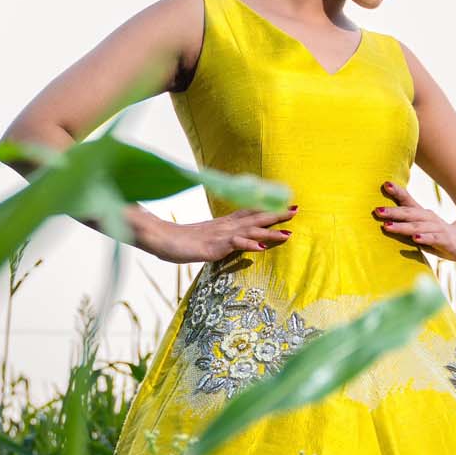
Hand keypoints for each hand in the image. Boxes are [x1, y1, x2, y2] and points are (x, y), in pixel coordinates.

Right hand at [150, 203, 298, 265]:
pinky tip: (261, 248)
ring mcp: (220, 235)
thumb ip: (221, 240)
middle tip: (296, 210)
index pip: (250, 213)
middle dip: (276, 215)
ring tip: (287, 233)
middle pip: (255, 218)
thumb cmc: (180, 240)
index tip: (286, 206)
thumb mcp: (206, 238)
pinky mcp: (213, 246)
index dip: (268, 210)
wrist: (160, 238)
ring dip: (269, 232)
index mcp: (224, 224)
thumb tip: (233, 242)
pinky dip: (248, 245)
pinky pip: (233, 244)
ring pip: (250, 232)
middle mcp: (225, 226)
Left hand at [371, 181, 455, 260]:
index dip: (398, 192)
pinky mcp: (445, 240)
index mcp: (421, 213)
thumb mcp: (421, 224)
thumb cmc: (437, 233)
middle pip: (409, 213)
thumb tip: (383, 214)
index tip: (386, 184)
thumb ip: (405, 220)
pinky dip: (424, 238)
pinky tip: (415, 238)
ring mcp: (437, 228)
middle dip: (393, 212)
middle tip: (377, 210)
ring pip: (417, 226)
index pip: (408, 201)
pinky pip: (433, 239)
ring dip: (402, 226)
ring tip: (387, 226)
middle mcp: (429, 218)